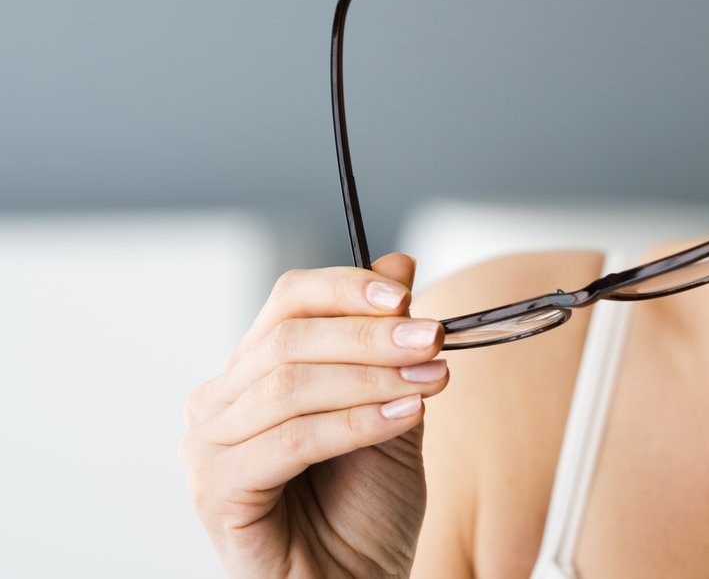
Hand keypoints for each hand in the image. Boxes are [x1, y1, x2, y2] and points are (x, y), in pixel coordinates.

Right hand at [180, 253, 448, 577]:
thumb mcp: (394, 407)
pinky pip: (292, 439)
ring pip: (291, 384)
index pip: (290, 300)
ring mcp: (208, 446)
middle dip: (371, 334)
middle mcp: (219, 401)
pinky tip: (405, 416)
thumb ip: (390, 343)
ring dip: (373, 376)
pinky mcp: (215, 491)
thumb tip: (400, 264)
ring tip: (431, 381)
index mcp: (255, 371)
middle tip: (433, 338)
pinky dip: (356, 422)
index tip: (407, 296)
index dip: (346, 288)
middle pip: (289, 337)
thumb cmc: (366, 511)